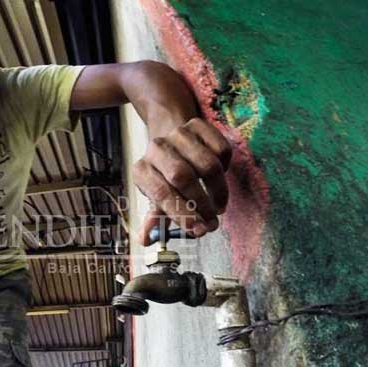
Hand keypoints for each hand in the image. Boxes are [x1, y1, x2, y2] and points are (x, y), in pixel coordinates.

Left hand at [132, 117, 231, 244]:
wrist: (172, 139)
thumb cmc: (165, 176)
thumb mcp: (156, 197)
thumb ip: (155, 218)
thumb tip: (146, 240)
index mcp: (141, 170)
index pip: (160, 193)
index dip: (180, 213)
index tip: (197, 229)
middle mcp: (156, 149)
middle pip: (183, 177)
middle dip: (201, 204)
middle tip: (212, 222)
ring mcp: (178, 134)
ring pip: (208, 164)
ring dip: (218, 190)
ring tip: (218, 205)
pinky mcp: (198, 125)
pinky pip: (221, 149)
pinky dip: (225, 167)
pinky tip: (218, 176)